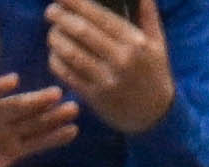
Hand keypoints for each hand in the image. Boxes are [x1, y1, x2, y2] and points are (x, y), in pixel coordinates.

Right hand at [0, 71, 75, 166]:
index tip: (73, 131)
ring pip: (19, 106)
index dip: (56, 136)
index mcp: (16, 146)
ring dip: (35, 100)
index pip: (41, 140)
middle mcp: (10, 127)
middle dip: (53, 115)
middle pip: (36, 121)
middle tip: (73, 109)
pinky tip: (13, 82)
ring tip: (54, 95)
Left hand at [45, 0, 173, 134]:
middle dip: (61, 18)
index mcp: (135, 41)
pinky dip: (57, 62)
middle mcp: (121, 59)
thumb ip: (147, 14)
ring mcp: (106, 79)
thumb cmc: (154, 72)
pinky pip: (69, 76)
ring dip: (56, 40)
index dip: (77, 4)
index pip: (100, 16)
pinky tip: (53, 54)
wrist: (155, 114)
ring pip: (72, 54)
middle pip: (82, 32)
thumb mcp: (157, 42)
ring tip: (51, 32)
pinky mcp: (95, 97)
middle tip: (50, 11)